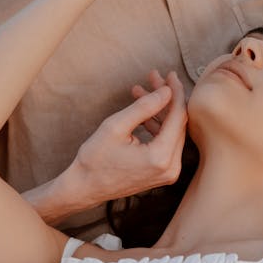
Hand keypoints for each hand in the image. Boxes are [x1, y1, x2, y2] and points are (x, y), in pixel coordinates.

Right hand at [67, 72, 186, 208]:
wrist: (84, 188)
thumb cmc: (95, 159)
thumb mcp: (115, 127)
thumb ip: (144, 107)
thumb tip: (167, 91)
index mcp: (161, 157)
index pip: (178, 117)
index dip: (175, 92)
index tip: (169, 74)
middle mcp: (171, 168)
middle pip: (177, 123)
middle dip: (166, 98)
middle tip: (153, 78)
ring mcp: (169, 173)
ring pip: (172, 132)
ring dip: (159, 110)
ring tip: (142, 90)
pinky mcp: (163, 173)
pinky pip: (167, 143)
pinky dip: (157, 126)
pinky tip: (143, 113)